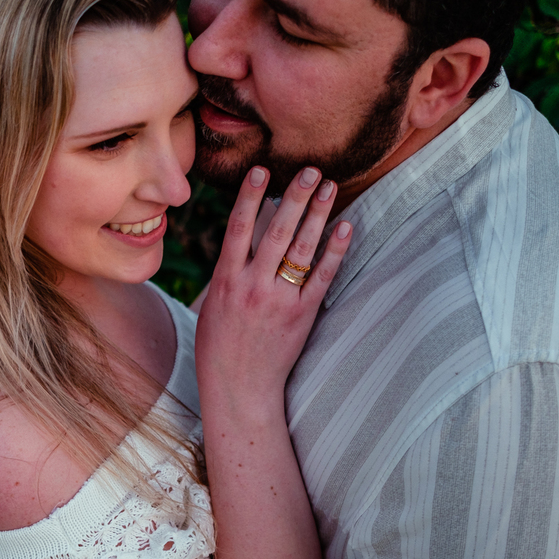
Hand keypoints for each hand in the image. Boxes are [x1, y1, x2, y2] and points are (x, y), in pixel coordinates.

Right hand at [195, 166, 351, 415]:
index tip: (261, 170)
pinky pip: (322, 277)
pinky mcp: (302, 315)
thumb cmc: (218, 348)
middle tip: (310, 169)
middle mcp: (252, 286)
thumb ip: (228, 272)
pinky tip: (345, 227)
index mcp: (225, 281)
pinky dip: (335, 251)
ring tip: (329, 187)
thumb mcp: (213, 305)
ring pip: (300, 249)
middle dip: (294, 197)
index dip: (250, 197)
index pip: (239, 229)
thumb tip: (241, 239)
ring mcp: (278, 300)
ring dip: (317, 214)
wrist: (237, 389)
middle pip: (276, 231)